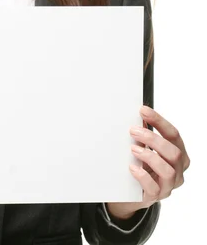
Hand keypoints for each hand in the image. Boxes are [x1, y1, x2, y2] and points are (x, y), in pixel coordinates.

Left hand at [106, 105, 190, 219]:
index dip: (159, 121)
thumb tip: (138, 116)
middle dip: (153, 139)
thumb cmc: (141, 165)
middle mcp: (177, 171)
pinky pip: (154, 188)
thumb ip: (144, 135)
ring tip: (133, 148)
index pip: (174, 135)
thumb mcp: (144, 148)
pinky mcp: (154, 197)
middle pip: (174, 152)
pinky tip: (132, 168)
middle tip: (133, 130)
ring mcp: (167, 186)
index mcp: (177, 155)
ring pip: (168, 171)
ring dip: (150, 156)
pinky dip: (142, 176)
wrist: (129, 192)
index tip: (143, 111)